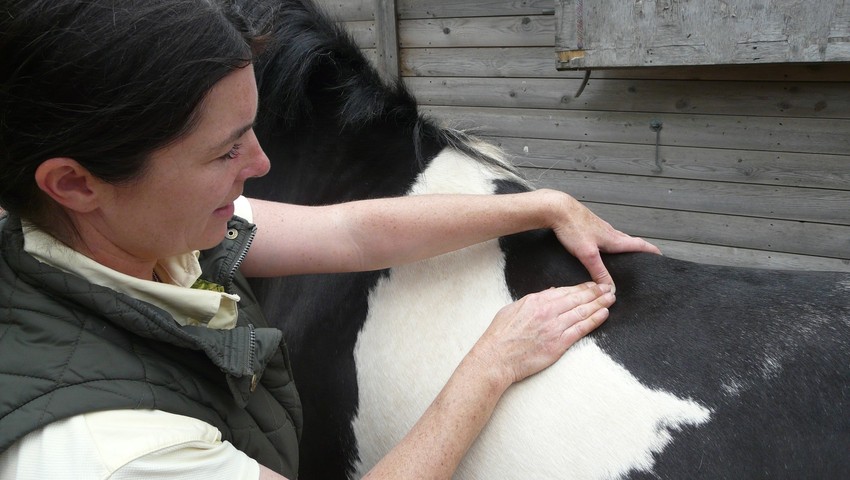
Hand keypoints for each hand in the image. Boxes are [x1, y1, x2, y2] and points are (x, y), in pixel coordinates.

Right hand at [471, 282, 614, 385]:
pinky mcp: (559, 343)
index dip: (581, 288)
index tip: (592, 286)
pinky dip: (594, 320)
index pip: (564, 291)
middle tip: (608, 288)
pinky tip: (604, 315)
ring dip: (599, 304)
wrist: (496, 358)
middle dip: (595, 292)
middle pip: (577, 299)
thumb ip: (532, 300)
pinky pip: (581, 329)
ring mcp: (554, 327)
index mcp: (535, 301)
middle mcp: (547, 311)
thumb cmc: (500, 336)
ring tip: (610, 299)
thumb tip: (550, 293)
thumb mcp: (512, 309)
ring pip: (582, 312)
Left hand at [542, 190, 660, 288]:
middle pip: (630, 240)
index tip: (661, 256)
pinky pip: (605, 234)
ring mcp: (599, 227)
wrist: (557, 208)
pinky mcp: (589, 225)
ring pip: (617, 237)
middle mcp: (609, 231)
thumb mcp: (587, 254)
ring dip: (625, 244)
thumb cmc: (573, 227)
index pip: (638, 244)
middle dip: (639, 249)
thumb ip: (599, 272)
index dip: (651, 251)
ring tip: (627, 253)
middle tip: (646, 257)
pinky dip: (610, 241)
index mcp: (613, 238)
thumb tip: (611, 289)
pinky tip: (602, 245)